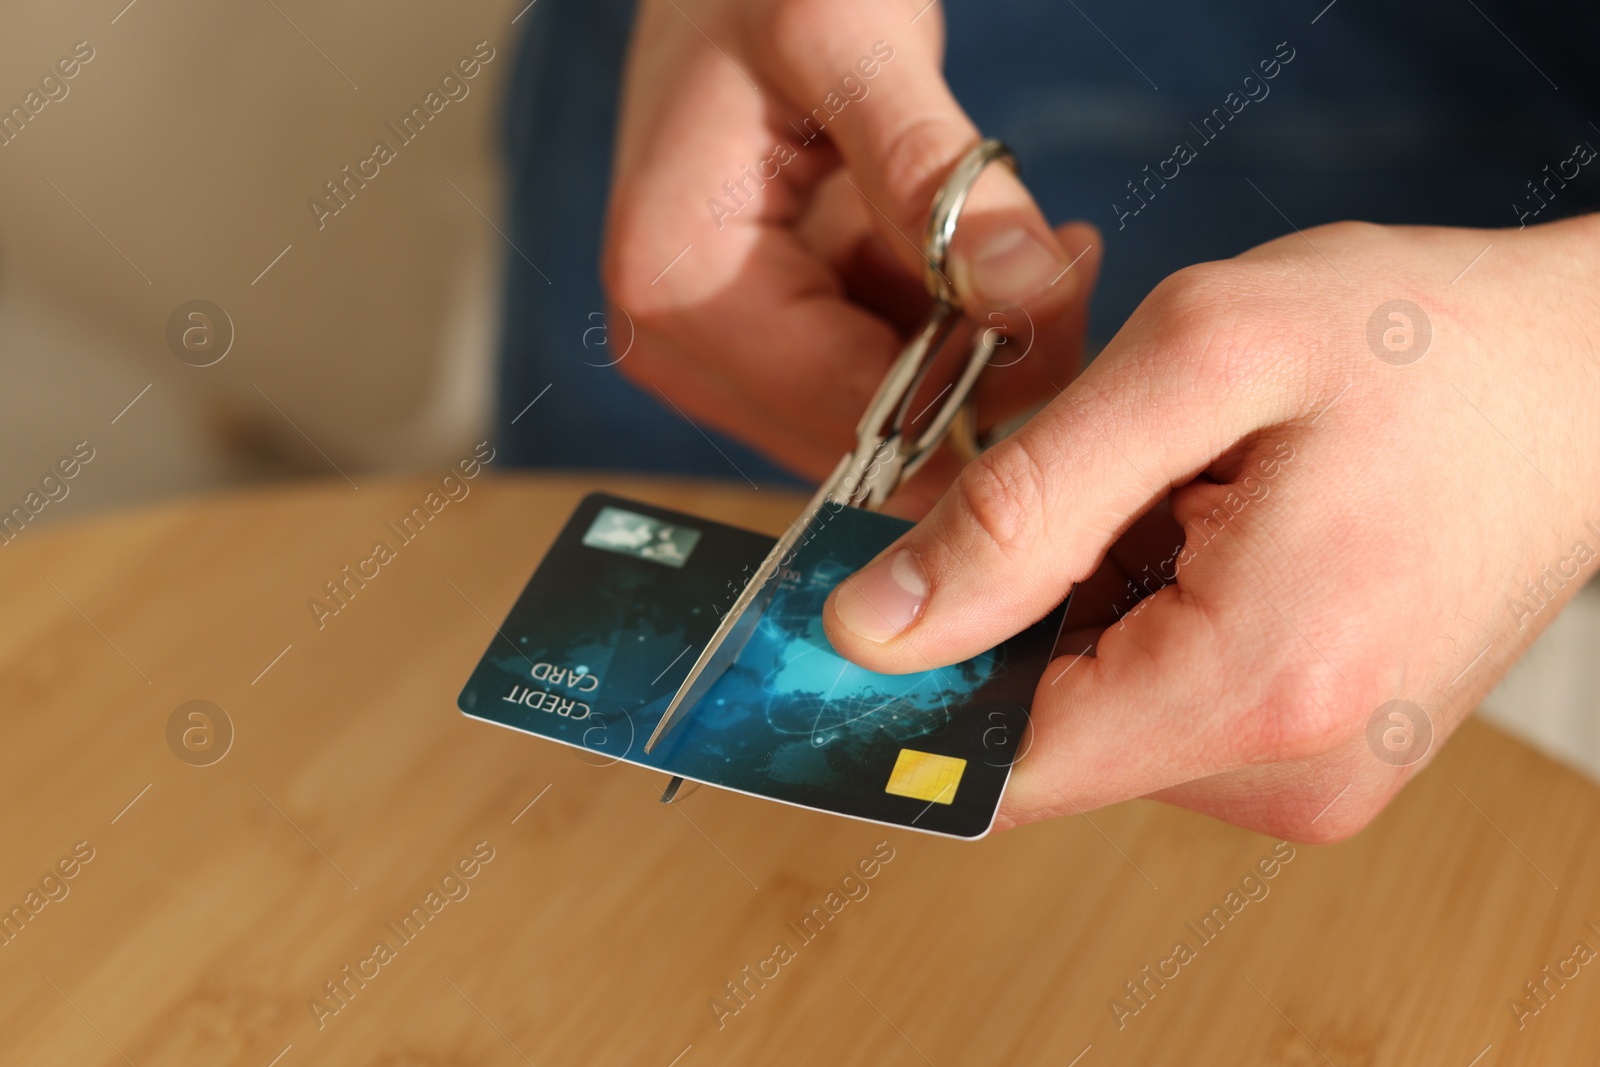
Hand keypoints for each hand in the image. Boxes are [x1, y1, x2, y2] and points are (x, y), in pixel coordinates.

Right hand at [602, 0, 1099, 479]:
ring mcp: (717, 353)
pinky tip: (989, 253)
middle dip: (981, 372)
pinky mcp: (759, 341)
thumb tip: (1023, 292)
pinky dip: (946, 330)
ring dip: (973, 350)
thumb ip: (932, 170)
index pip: (852, 407)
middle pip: (869, 433)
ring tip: (1037, 243)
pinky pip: (877, 374)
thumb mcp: (850, 40)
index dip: (976, 390)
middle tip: (1067, 270)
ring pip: (885, 416)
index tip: (1071, 315)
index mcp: (676, 287)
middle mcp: (679, 347)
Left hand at [822, 213, 1599, 839]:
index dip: (906, 683)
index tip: (880, 588)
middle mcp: (1286, 776)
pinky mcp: (1314, 757)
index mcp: (1260, 686)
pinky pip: (1161, 708)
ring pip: (1095, 718)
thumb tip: (875, 629)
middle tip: (1095, 478)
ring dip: (1085, 608)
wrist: (1588, 380)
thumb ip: (1023, 504)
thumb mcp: (1204, 361)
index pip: (996, 763)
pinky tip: (1205, 532)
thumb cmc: (1423, 342)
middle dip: (1016, 609)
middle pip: (1041, 736)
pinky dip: (1141, 621)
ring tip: (1175, 495)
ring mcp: (1308, 780)